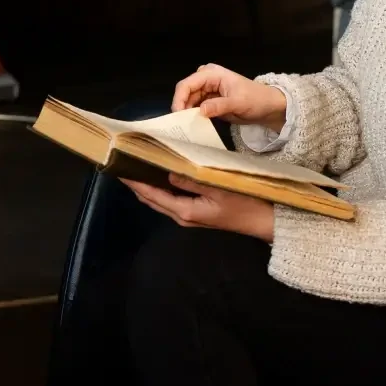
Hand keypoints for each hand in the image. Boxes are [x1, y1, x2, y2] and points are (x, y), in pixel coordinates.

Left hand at [122, 175, 275, 240]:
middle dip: (135, 182)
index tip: (118, 168)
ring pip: (159, 199)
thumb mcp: (218, 188)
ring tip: (136, 165)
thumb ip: (191, 180)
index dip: (133, 181)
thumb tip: (167, 171)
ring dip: (147, 185)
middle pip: (150, 198)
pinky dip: (160, 188)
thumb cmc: (245, 203)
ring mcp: (188, 216)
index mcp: (184, 211)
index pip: (150, 194)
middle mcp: (181, 216)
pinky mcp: (195, 213)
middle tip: (123, 163)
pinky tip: (159, 174)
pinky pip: (170, 199)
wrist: (266, 222)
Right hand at [172, 64, 286, 131]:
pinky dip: (193, 114)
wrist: (269, 106)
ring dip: (186, 111)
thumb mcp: (239, 103)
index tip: (178, 115)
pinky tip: (193, 123)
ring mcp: (207, 89)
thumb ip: (219, 106)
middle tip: (180, 123)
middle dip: (181, 106)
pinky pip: (195, 106)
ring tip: (186, 124)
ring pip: (188, 100)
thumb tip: (200, 111)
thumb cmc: (256, 100)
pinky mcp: (209, 100)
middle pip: (185, 92)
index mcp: (212, 74)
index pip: (187, 84)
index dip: (179, 99)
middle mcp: (206, 79)